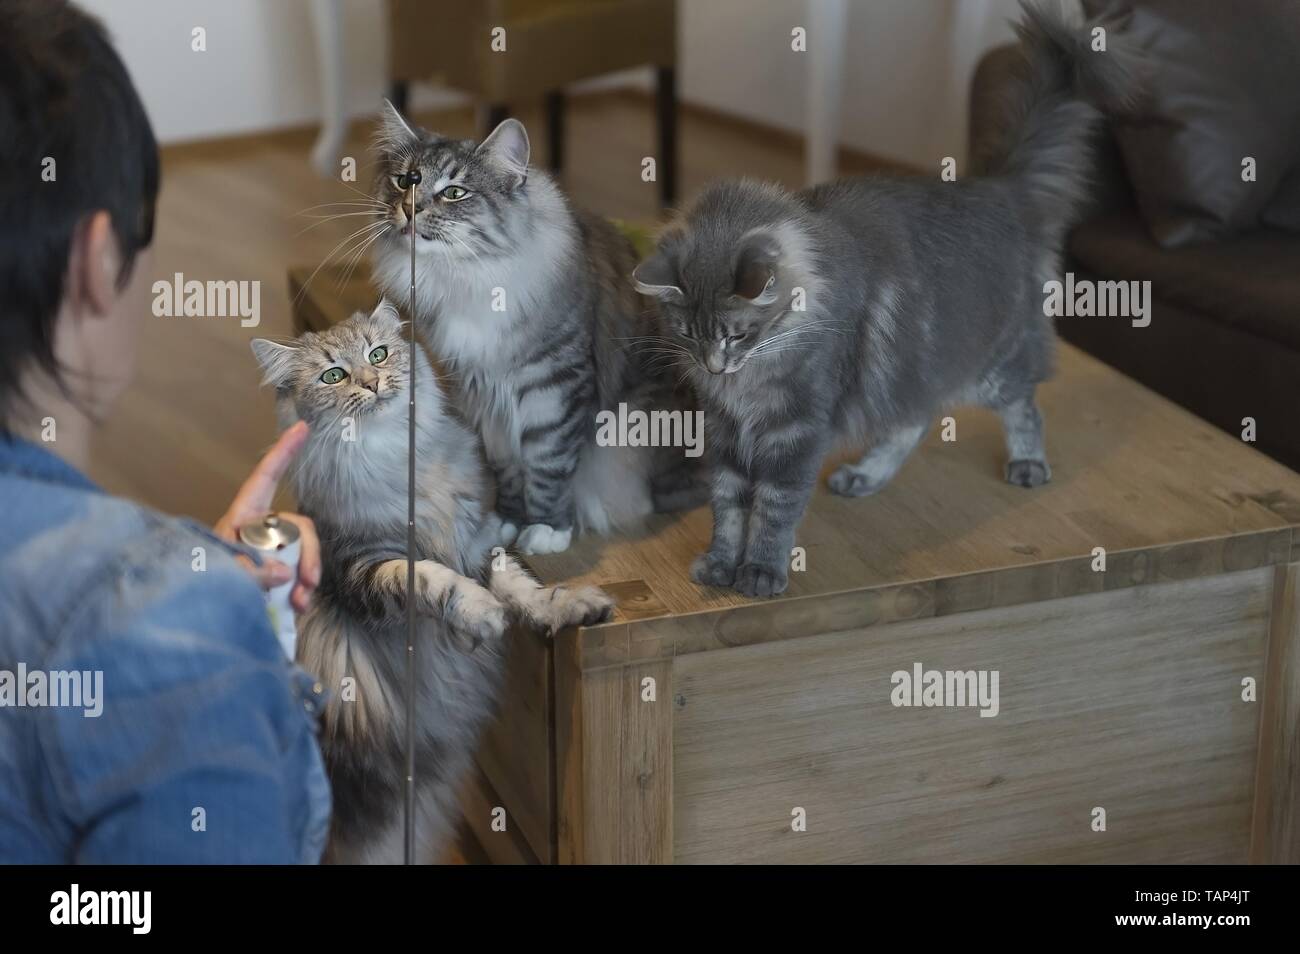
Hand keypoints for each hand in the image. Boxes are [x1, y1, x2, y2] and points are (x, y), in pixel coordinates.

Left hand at [214, 421, 321, 612]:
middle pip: (296, 526)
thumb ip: (252, 571)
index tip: (301, 428)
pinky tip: (297, 607)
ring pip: (301, 553)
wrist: (186, 615)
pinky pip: (298, 573)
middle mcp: (258, 531)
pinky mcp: (272, 574)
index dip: (283, 453)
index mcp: (242, 517)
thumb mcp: (221, 574)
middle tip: (306, 581)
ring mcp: (267, 553)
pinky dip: (301, 590)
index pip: (266, 478)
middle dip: (307, 552)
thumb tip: (285, 572)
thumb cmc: (195, 584)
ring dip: (306, 576)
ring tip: (300, 602)